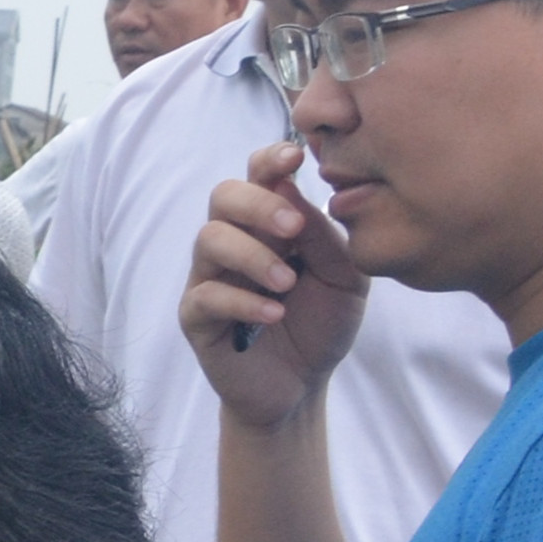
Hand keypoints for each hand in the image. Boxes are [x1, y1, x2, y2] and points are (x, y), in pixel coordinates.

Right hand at [182, 142, 370, 432]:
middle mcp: (235, 242)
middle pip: (224, 195)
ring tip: (287, 283)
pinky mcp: (196, 317)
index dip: (270, 159)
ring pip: (209, 239)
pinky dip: (242, 301)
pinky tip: (274, 315)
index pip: (258, 175)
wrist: (302, 384)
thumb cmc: (323, 322)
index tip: (297, 157)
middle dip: (259, 205)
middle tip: (294, 230)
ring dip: (252, 256)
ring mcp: (210, 277)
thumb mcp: (346, 277)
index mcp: (270, 224)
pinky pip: (205, 295)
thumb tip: (294, 190)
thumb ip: (325, 237)